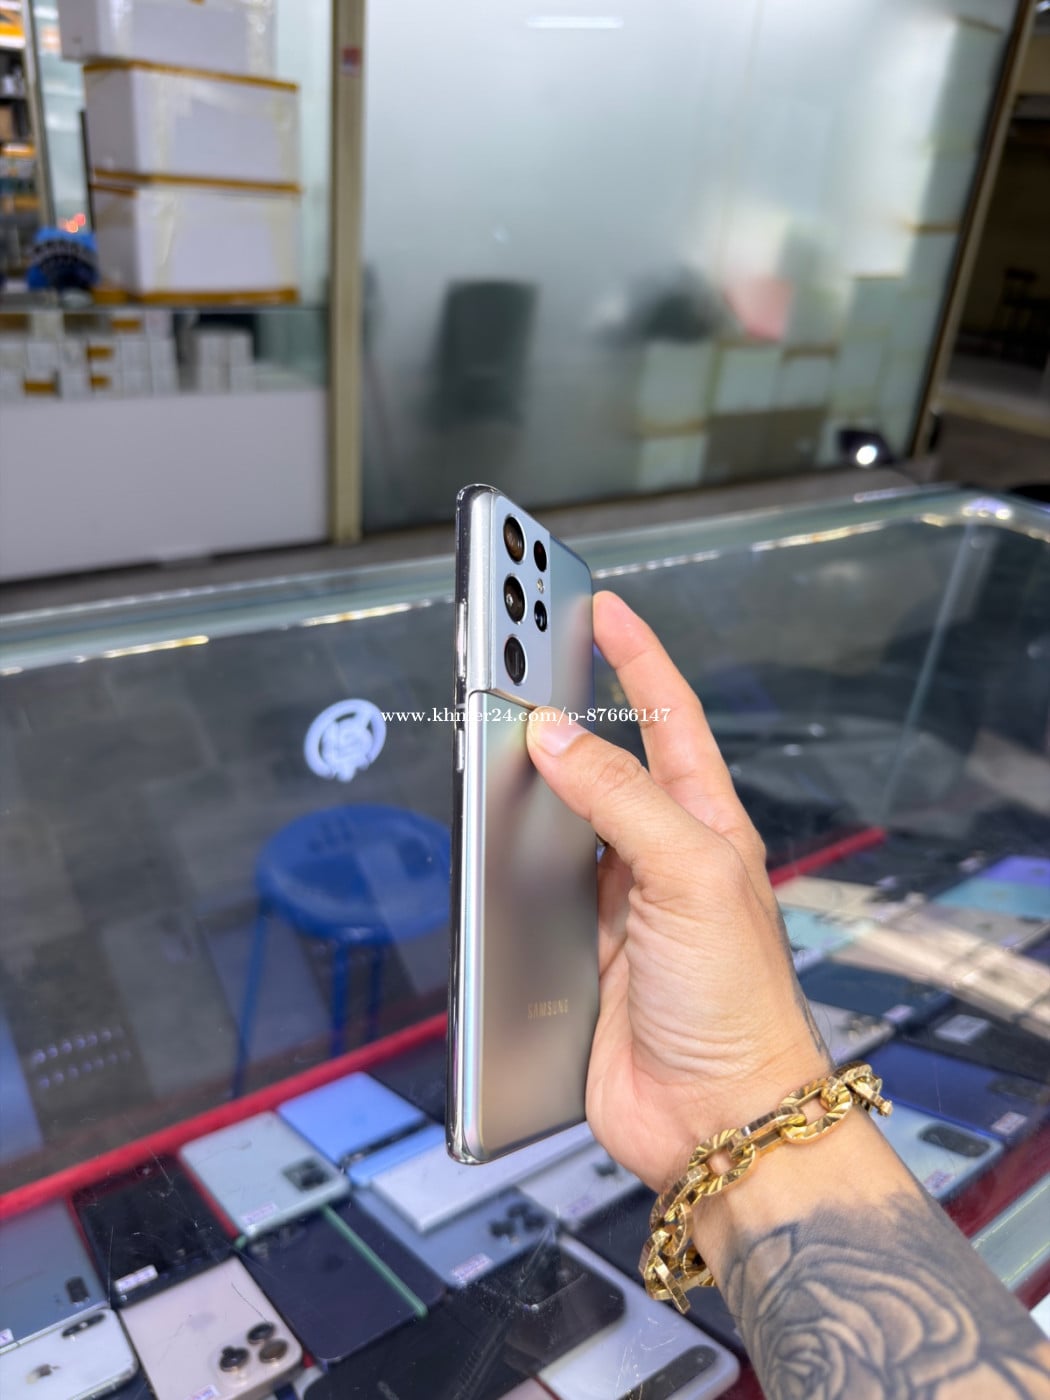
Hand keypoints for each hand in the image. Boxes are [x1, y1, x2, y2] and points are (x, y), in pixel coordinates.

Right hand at [526, 590, 830, 1190]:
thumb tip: (555, 735)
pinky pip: (535, 882)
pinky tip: (492, 840)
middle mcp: (661, 855)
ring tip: (497, 731)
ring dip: (532, 779)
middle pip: (607, 759)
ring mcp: (619, 902)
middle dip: (569, 702)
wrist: (714, 1117)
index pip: (669, 717)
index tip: (604, 609)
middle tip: (527, 653)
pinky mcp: (580, 948)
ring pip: (563, 818)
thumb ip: (620, 799)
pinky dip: (508, 856)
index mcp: (706, 824)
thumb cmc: (734, 1002)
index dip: (637, 659)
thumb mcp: (687, 876)